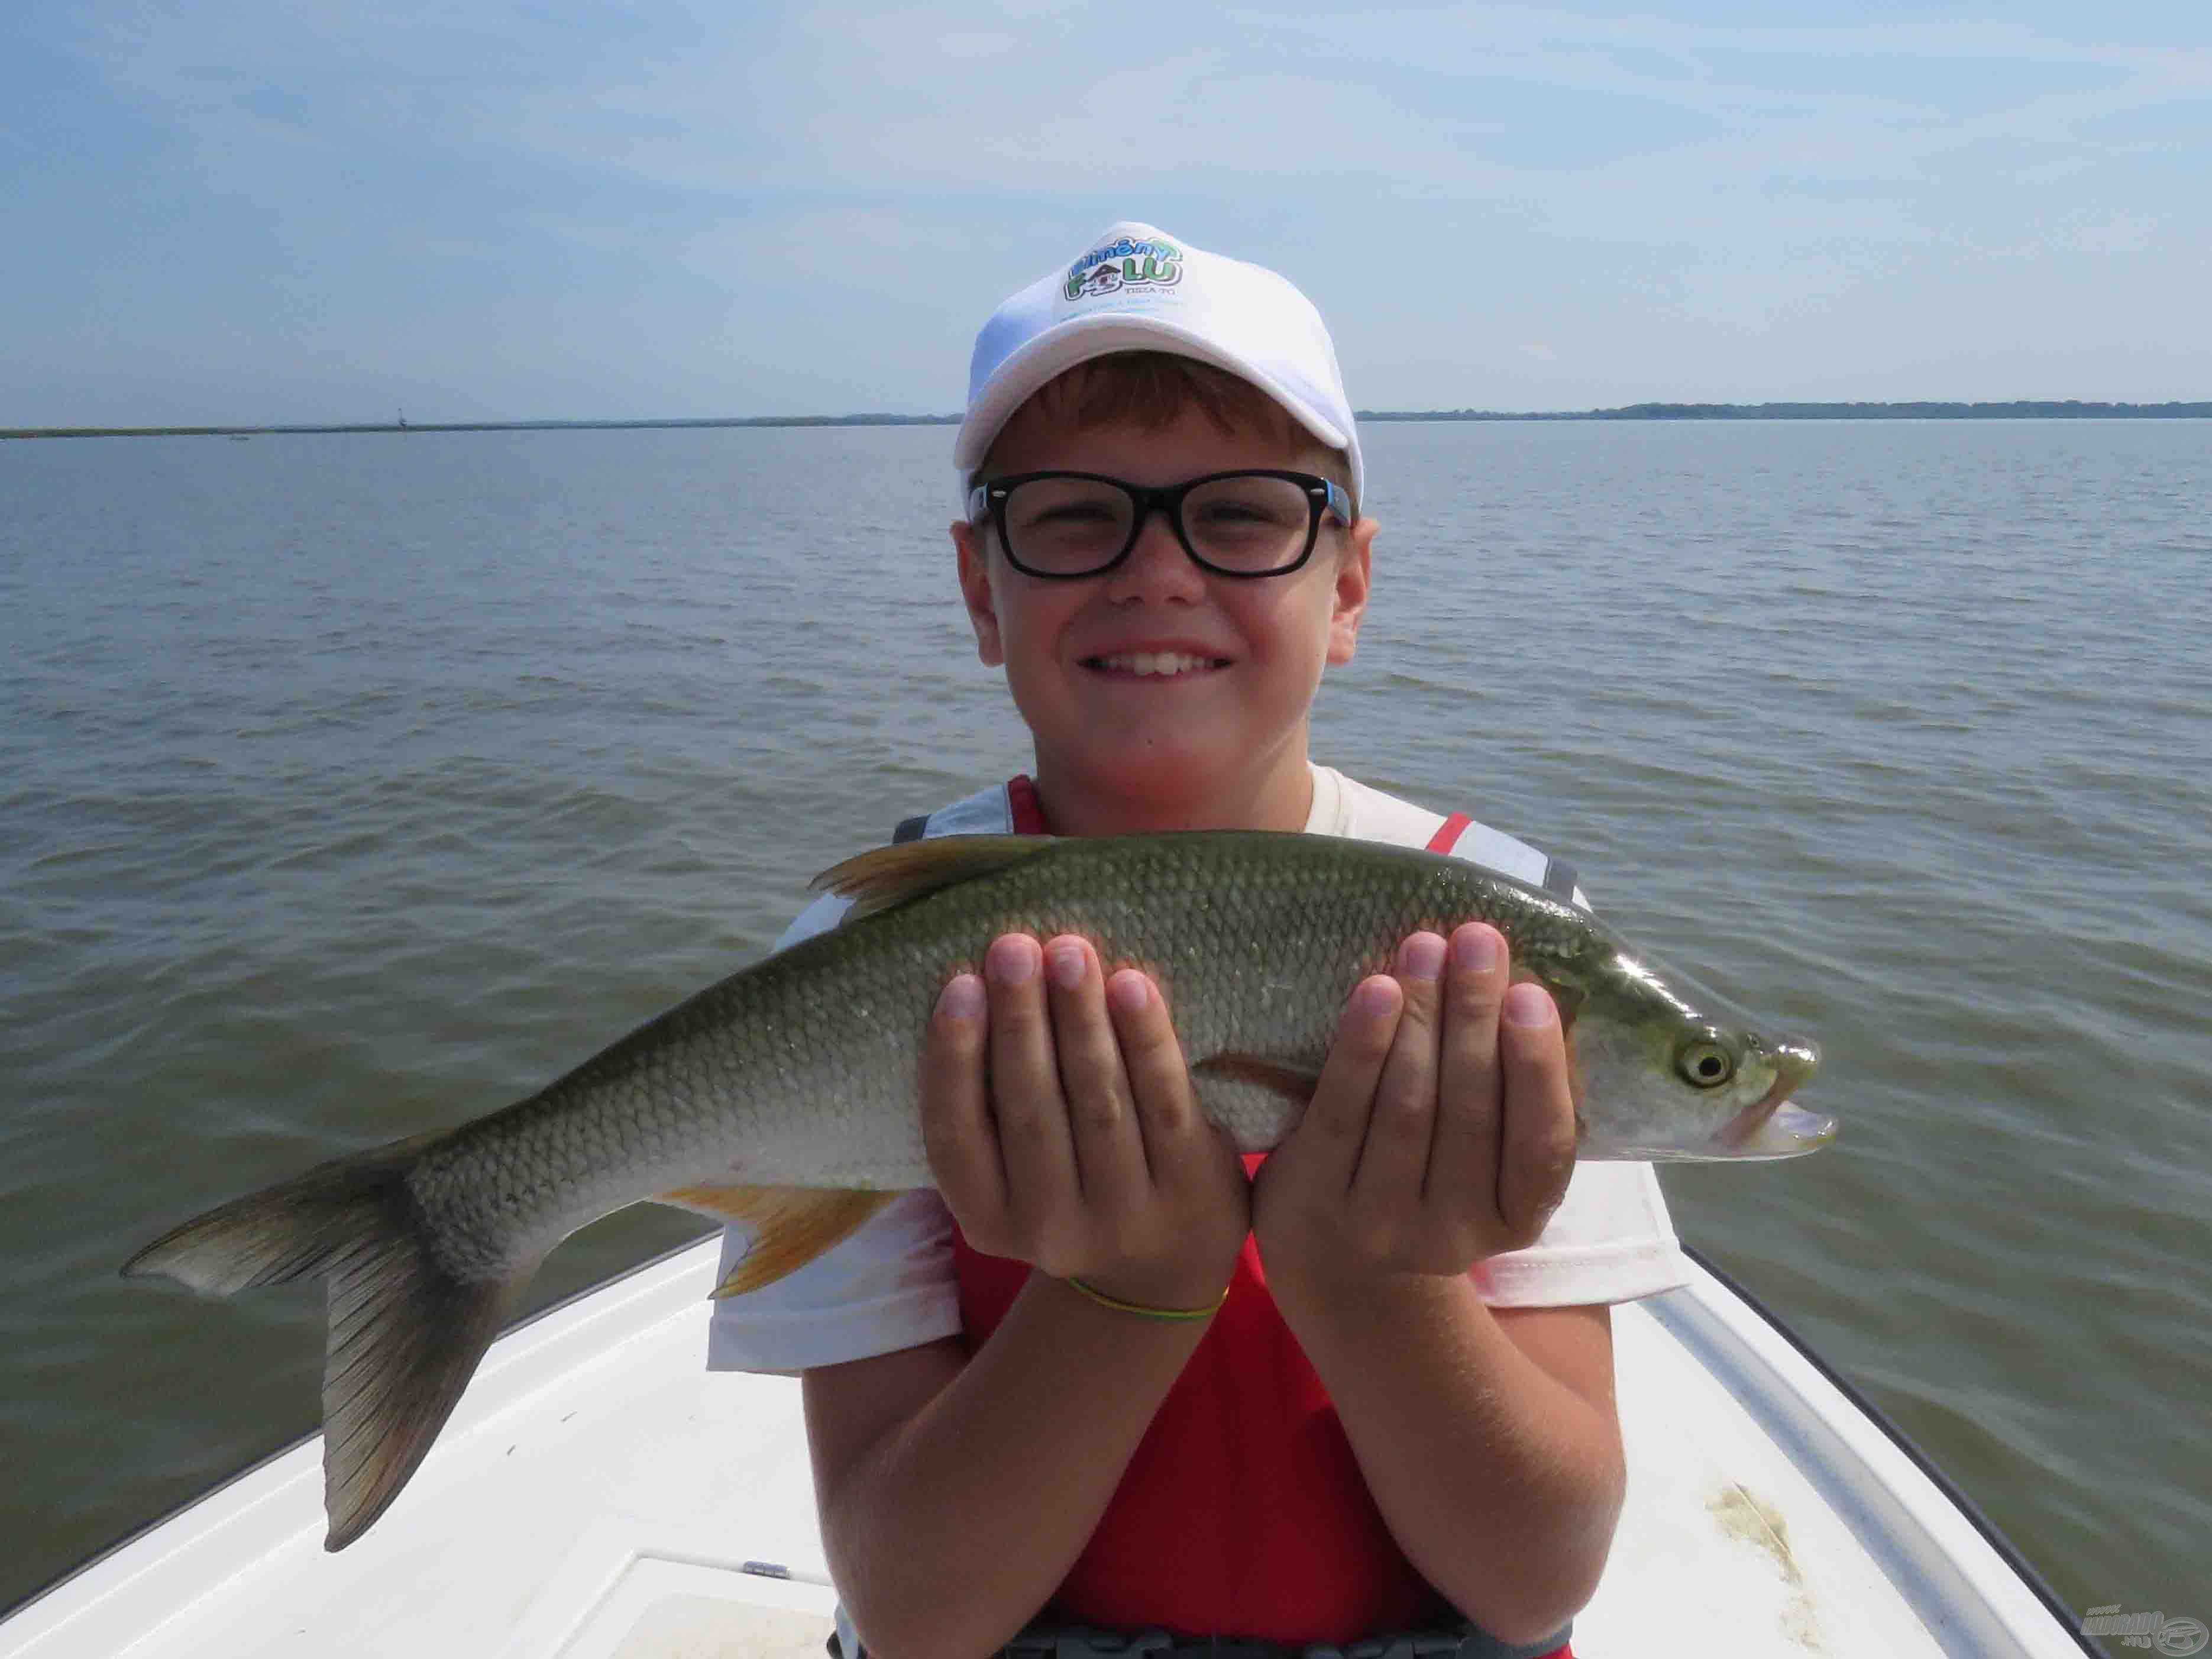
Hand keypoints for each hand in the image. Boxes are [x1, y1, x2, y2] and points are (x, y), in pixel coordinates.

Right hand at [921, 933, 1249, 1309]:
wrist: (1164, 1265)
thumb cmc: (1072, 1185)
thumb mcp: (1014, 1171)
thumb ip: (992, 1104)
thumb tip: (974, 982)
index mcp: (987, 1219)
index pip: (955, 1134)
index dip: (954, 1058)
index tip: (960, 983)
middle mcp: (1049, 1228)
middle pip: (1029, 1111)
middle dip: (1020, 1021)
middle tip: (1013, 945)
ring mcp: (1123, 1216)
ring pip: (1098, 1102)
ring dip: (1080, 1019)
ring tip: (1069, 951)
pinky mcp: (1189, 1190)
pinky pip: (1166, 1103)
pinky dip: (1147, 1041)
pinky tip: (1133, 985)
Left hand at [1253, 924, 1577, 1290]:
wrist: (1335, 1259)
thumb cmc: (1425, 1178)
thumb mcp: (1484, 1162)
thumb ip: (1507, 1097)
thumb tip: (1519, 983)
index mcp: (1515, 1219)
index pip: (1540, 1147)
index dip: (1538, 1070)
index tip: (1530, 995)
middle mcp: (1453, 1232)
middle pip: (1470, 1111)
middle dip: (1475, 1016)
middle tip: (1478, 939)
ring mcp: (1380, 1222)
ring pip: (1407, 1105)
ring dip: (1421, 1016)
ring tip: (1427, 947)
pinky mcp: (1315, 1196)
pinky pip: (1341, 1110)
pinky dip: (1362, 1045)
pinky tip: (1377, 991)